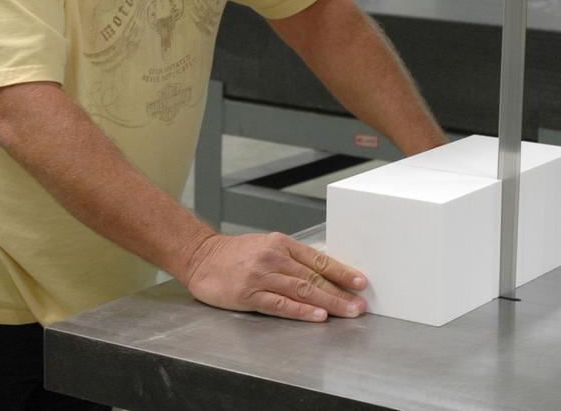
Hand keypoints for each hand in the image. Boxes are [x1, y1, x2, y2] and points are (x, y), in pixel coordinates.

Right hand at [179, 232, 367, 321]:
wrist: (200, 257)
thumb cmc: (235, 254)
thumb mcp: (266, 246)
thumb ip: (292, 259)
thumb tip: (324, 273)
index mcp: (281, 244)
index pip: (318, 259)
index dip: (341, 271)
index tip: (360, 282)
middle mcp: (273, 258)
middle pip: (313, 277)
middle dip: (340, 292)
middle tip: (360, 305)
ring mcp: (261, 276)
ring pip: (301, 290)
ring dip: (328, 303)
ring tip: (347, 312)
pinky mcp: (248, 294)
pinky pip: (280, 304)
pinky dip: (301, 310)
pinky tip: (317, 315)